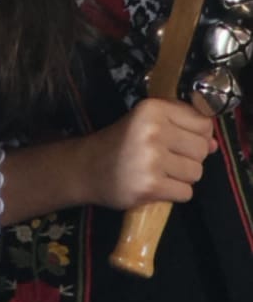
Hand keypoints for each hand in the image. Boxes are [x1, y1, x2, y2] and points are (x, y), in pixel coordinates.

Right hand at [84, 98, 217, 210]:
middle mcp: (153, 130)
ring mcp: (152, 159)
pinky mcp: (151, 186)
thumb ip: (181, 127)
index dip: (197, 135)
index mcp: (153, 108)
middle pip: (201, 150)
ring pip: (196, 173)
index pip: (202, 123)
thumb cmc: (121, 142)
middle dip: (189, 158)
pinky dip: (175, 193)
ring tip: (160, 171)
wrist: (88, 167)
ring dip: (182, 177)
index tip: (180, 140)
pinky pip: (186, 193)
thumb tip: (214, 144)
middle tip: (167, 158)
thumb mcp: (146, 122)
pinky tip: (156, 185)